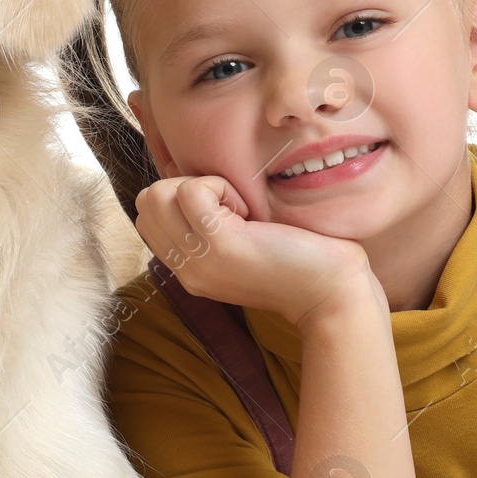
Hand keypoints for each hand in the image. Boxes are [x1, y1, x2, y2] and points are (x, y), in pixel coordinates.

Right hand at [134, 174, 377, 330]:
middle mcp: (185, 269)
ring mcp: (198, 258)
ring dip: (201, 186)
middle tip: (229, 208)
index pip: (146, 218)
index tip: (221, 212)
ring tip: (239, 210)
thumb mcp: (239, 249)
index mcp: (187, 271)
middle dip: (183, 188)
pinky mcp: (220, 243)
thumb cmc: (298, 262)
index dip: (178, 199)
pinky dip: (220, 186)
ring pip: (158, 193)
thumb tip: (190, 185)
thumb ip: (209, 230)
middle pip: (146, 202)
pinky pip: (192, 190)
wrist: (331, 292)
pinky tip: (249, 212)